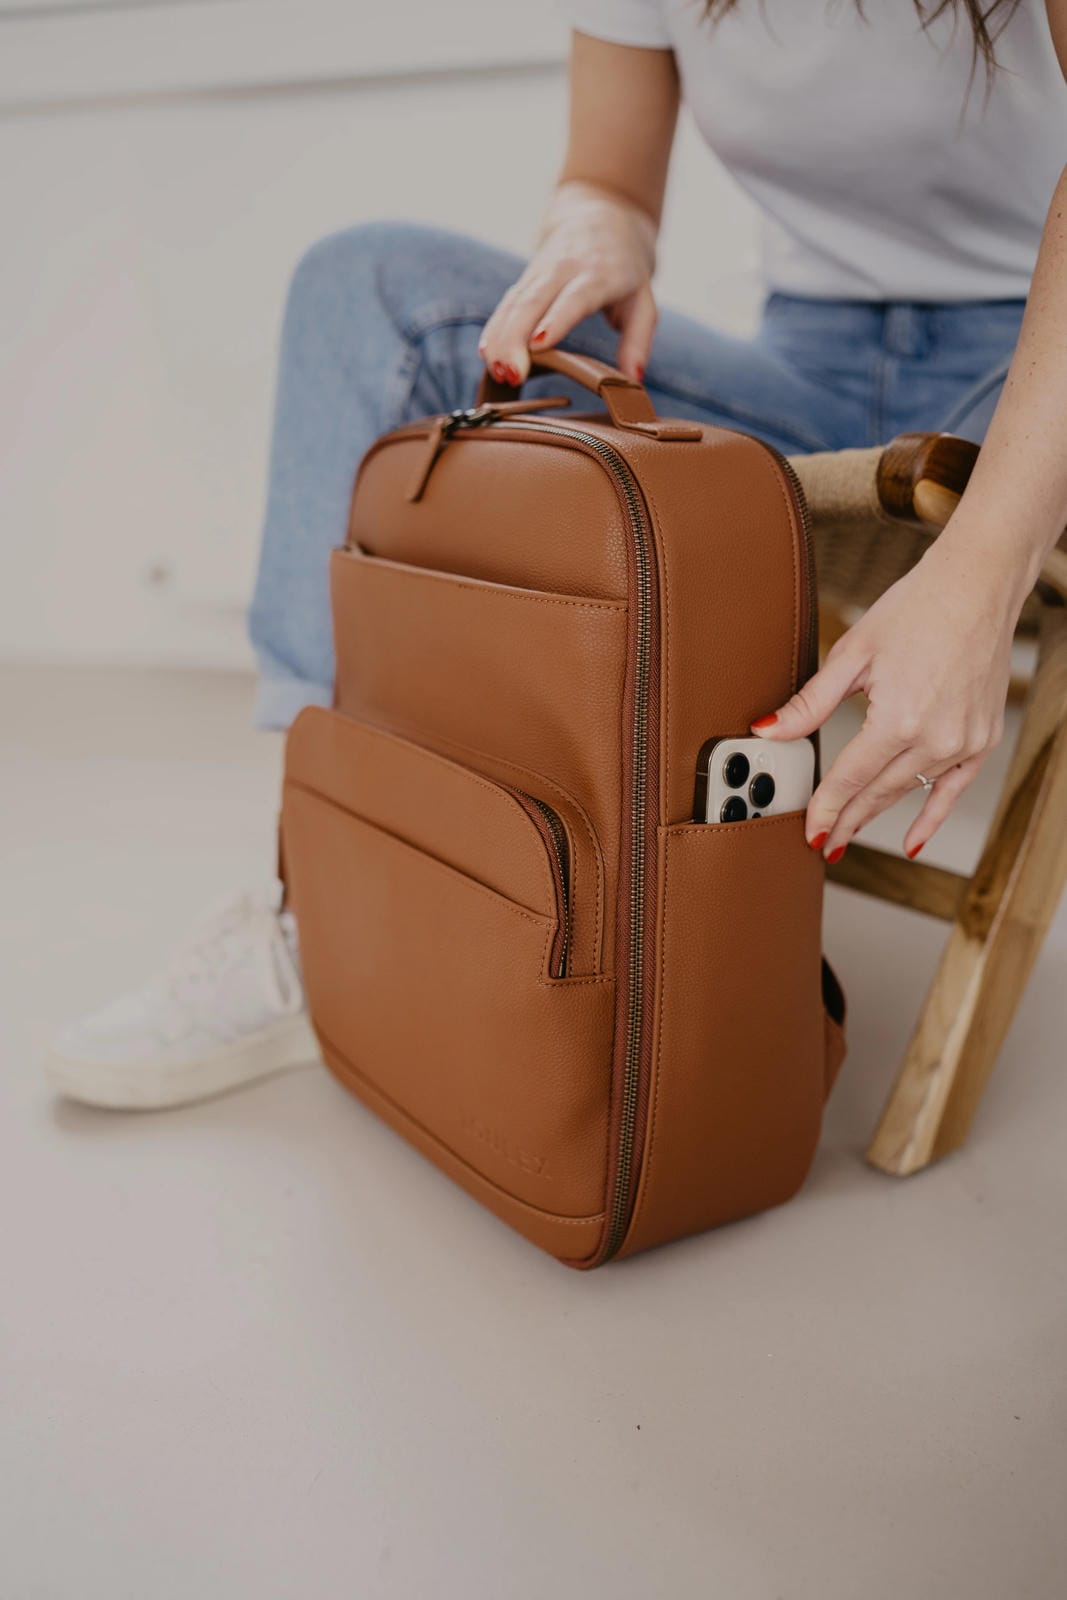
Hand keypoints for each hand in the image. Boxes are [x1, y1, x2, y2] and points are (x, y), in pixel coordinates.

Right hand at [479, 181, 657, 385]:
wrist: (599, 217)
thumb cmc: (624, 268)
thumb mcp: (643, 301)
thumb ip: (638, 342)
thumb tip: (632, 382)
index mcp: (600, 273)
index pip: (575, 297)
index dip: (556, 319)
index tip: (539, 344)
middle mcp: (565, 268)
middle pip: (534, 302)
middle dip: (516, 338)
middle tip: (510, 374)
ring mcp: (540, 272)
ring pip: (515, 303)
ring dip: (501, 338)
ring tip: (496, 371)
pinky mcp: (525, 279)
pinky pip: (506, 304)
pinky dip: (494, 329)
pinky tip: (486, 354)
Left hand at [750, 528, 1023, 859]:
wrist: (976, 586)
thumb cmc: (917, 609)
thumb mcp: (851, 655)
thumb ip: (809, 703)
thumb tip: (769, 729)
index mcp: (898, 720)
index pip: (850, 779)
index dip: (825, 809)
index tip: (809, 832)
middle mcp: (935, 738)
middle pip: (877, 793)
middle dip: (846, 819)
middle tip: (823, 842)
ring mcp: (964, 742)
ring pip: (908, 791)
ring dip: (877, 814)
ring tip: (849, 833)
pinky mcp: (983, 738)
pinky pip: (953, 789)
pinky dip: (931, 816)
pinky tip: (911, 840)